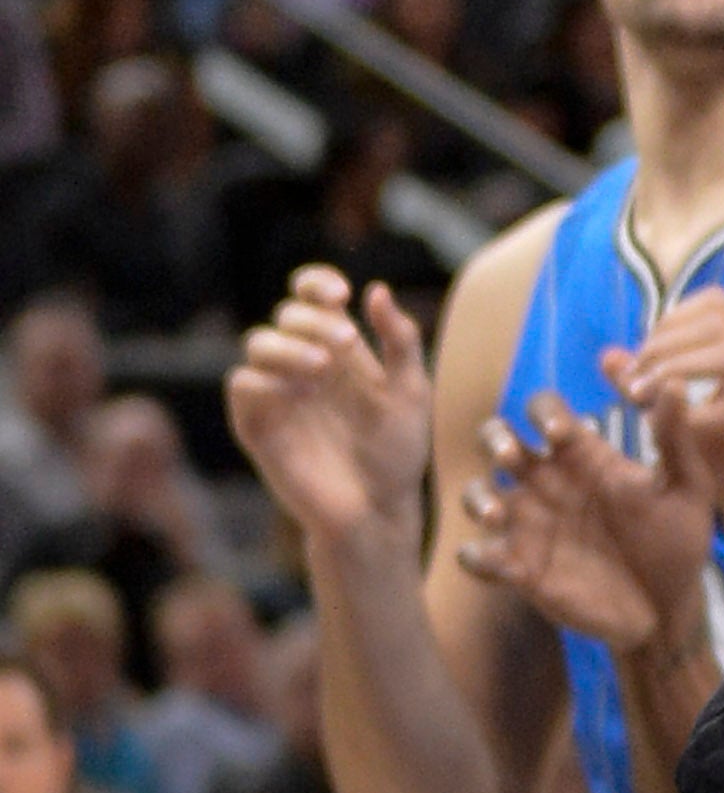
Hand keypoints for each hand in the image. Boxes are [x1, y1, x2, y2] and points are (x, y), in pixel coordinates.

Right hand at [229, 270, 433, 547]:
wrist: (378, 509)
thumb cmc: (397, 450)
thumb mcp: (411, 389)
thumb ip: (400, 340)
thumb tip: (376, 289)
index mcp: (339, 349)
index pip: (310, 298)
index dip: (315, 283)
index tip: (339, 293)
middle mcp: (304, 365)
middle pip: (286, 316)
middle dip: (313, 319)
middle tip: (345, 343)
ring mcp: (279, 395)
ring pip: (257, 343)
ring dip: (287, 345)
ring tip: (322, 368)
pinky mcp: (258, 426)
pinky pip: (242, 386)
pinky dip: (264, 378)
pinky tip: (296, 392)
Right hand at [456, 396, 717, 658]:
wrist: (668, 605)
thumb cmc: (677, 535)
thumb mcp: (686, 485)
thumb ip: (675, 437)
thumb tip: (673, 382)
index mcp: (585, 455)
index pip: (546, 412)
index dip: (544, 413)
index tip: (560, 433)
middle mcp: (550, 483)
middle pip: (498, 440)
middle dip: (495, 440)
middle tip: (512, 456)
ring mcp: (532, 525)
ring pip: (477, 494)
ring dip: (477, 497)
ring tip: (496, 514)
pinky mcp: (521, 570)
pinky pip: (479, 556)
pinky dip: (476, 555)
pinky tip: (502, 562)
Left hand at [604, 290, 723, 560]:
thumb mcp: (682, 421)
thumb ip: (650, 389)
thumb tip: (609, 355)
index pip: (716, 304)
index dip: (670, 322)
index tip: (640, 358)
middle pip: (721, 321)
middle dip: (665, 344)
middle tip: (633, 381)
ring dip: (678, 369)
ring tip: (642, 399)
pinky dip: (699, 416)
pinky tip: (674, 431)